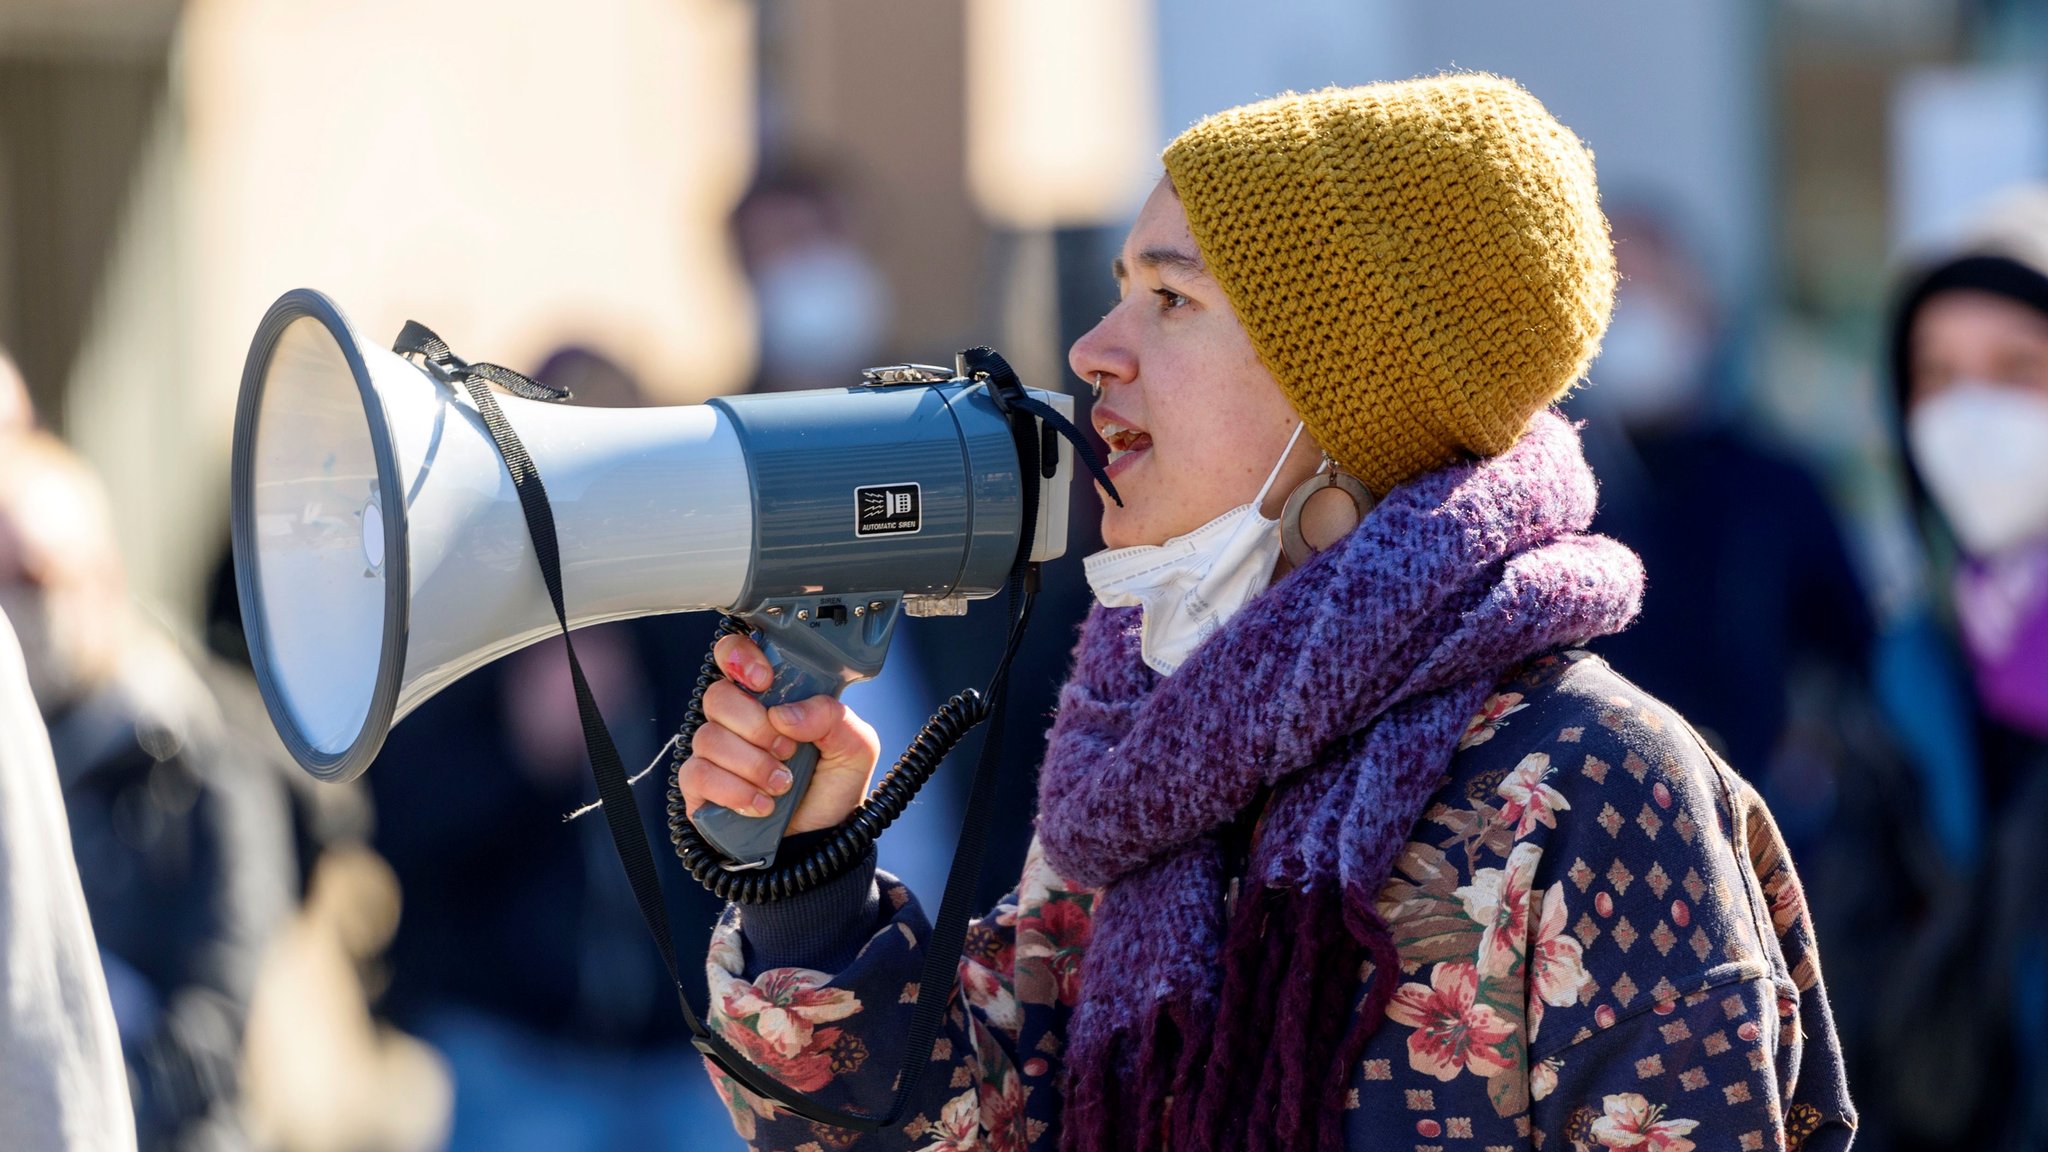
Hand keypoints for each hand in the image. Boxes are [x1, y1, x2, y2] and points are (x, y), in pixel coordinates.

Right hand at [678, 634, 879, 835]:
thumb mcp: (855, 747)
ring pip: (709, 737)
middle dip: (756, 726)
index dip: (740, 657)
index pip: (734, 653)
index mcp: (770, 697)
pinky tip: (762, 805)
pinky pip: (698, 774)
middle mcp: (737, 720)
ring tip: (782, 785)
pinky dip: (735, 791)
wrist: (820, 842)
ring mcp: (715, 752)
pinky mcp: (699, 787)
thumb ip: (832, 717)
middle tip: (787, 750)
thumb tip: (785, 713)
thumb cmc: (832, 788)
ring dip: (752, 764)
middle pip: (719, 696)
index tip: (764, 681)